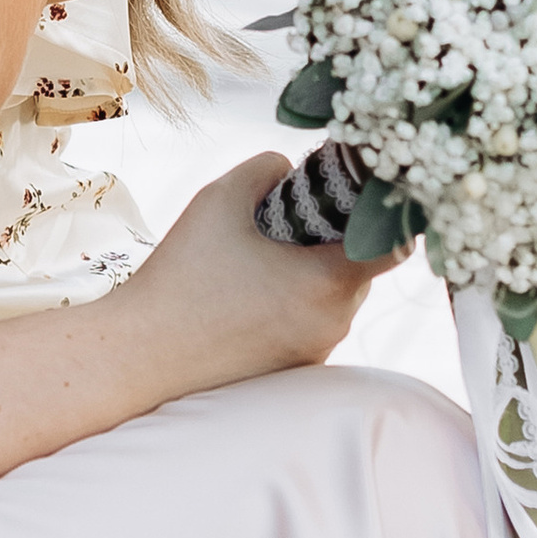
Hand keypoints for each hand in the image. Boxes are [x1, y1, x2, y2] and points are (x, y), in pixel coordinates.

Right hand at [121, 155, 381, 390]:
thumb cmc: (183, 275)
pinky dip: (291, 301)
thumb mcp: (221, 199)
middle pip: (360, 268)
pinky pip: (309, 322)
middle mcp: (334, 324)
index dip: (384, 215)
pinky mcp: (292, 370)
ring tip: (257, 257)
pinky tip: (246, 291)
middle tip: (288, 219)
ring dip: (310, 270)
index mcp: (329, 283)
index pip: (395, 246)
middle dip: (332, 238)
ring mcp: (314, 352)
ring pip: (333, 296)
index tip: (356, 196)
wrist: (141, 353)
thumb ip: (267, 167)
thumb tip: (290, 167)